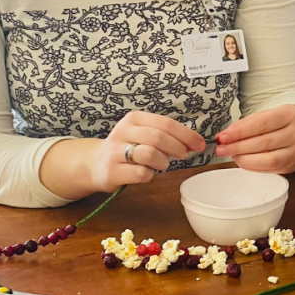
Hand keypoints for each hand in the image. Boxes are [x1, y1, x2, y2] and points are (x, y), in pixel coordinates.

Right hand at [90, 110, 207, 191]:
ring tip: (162, 164)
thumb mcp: (142, 133)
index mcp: (134, 119)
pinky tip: (145, 173)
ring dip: (163, 161)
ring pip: (149, 154)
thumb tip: (194, 142)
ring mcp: (115, 152)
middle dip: (177, 147)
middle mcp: (123, 132)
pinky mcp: (112, 171)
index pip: (166, 123)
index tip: (199, 144)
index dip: (186, 135)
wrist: (95, 163)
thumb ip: (164, 134)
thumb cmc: (127, 148)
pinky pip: (140, 173)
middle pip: (158, 137)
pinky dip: (149, 175)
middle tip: (183, 155)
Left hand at [214, 105, 294, 173]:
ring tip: (230, 154)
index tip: (223, 137)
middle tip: (221, 148)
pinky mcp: (293, 166)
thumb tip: (225, 136)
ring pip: (267, 159)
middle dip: (238, 147)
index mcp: (290, 114)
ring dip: (244, 158)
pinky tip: (242, 161)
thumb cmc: (282, 122)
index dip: (240, 132)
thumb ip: (247, 124)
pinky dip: (252, 166)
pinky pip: (269, 169)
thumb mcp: (268, 115)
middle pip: (263, 143)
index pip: (261, 124)